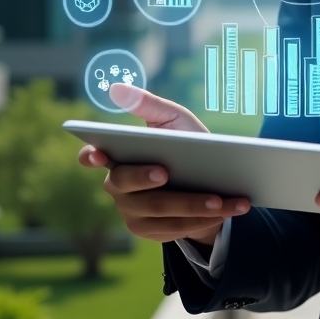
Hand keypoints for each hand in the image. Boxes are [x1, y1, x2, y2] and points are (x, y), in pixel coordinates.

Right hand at [78, 84, 249, 245]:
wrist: (211, 177)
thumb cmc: (186, 142)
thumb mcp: (173, 119)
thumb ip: (148, 105)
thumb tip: (116, 88)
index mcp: (118, 156)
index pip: (92, 156)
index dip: (91, 155)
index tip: (100, 154)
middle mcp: (118, 186)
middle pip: (125, 184)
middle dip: (145, 178)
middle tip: (165, 172)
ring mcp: (132, 212)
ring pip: (158, 209)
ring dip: (192, 204)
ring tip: (219, 199)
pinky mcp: (152, 230)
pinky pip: (176, 228)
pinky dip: (204, 219)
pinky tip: (228, 209)